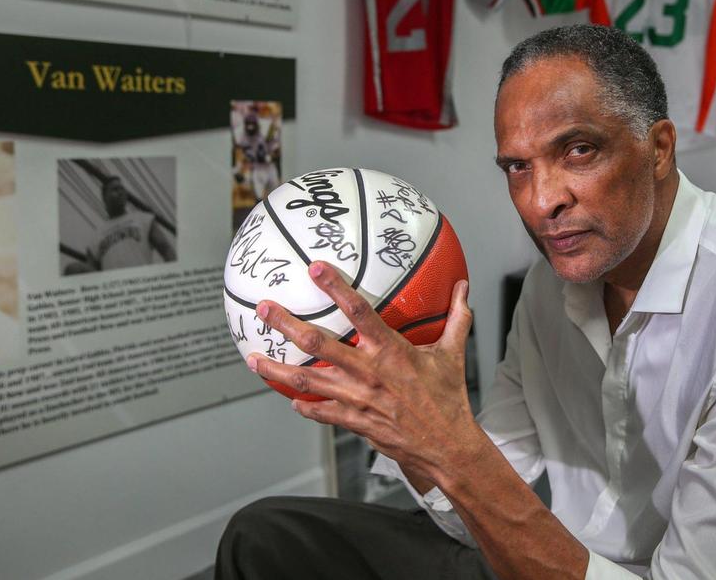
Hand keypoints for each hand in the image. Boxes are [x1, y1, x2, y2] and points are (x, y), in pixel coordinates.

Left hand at [247, 261, 484, 485]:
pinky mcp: (353, 421)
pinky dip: (304, 405)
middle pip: (317, 343)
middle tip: (264, 309)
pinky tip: (290, 399)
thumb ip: (457, 318)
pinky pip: (320, 412)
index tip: (314, 268)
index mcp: (391, 351)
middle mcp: (367, 372)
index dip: (335, 287)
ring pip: (306, 381)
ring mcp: (356, 398)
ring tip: (253, 359)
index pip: (358, 310)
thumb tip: (463, 287)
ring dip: (276, 369)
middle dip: (286, 324)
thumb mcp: (453, 354)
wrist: (446, 447)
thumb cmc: (449, 399)